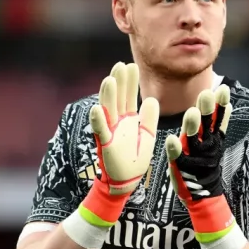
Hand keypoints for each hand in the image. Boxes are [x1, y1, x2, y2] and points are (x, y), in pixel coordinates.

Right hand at [81, 62, 158, 225]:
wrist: (126, 182)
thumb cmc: (135, 160)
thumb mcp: (148, 136)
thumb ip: (149, 119)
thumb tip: (152, 99)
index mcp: (128, 120)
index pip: (128, 97)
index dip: (129, 83)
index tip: (131, 66)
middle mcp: (117, 123)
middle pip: (117, 98)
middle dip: (119, 82)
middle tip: (121, 65)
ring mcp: (110, 132)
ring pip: (107, 109)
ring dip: (108, 95)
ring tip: (110, 79)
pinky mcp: (105, 144)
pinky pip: (100, 130)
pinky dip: (98, 120)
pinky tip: (97, 108)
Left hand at [165, 85, 234, 242]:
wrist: (203, 195)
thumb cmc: (203, 165)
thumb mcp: (210, 143)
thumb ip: (214, 124)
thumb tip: (226, 104)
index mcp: (209, 137)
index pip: (215, 117)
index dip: (219, 104)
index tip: (222, 89)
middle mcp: (204, 146)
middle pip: (207, 125)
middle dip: (207, 109)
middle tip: (208, 94)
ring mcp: (194, 157)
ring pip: (194, 139)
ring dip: (192, 126)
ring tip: (191, 112)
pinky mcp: (182, 168)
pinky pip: (177, 158)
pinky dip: (175, 150)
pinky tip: (172, 140)